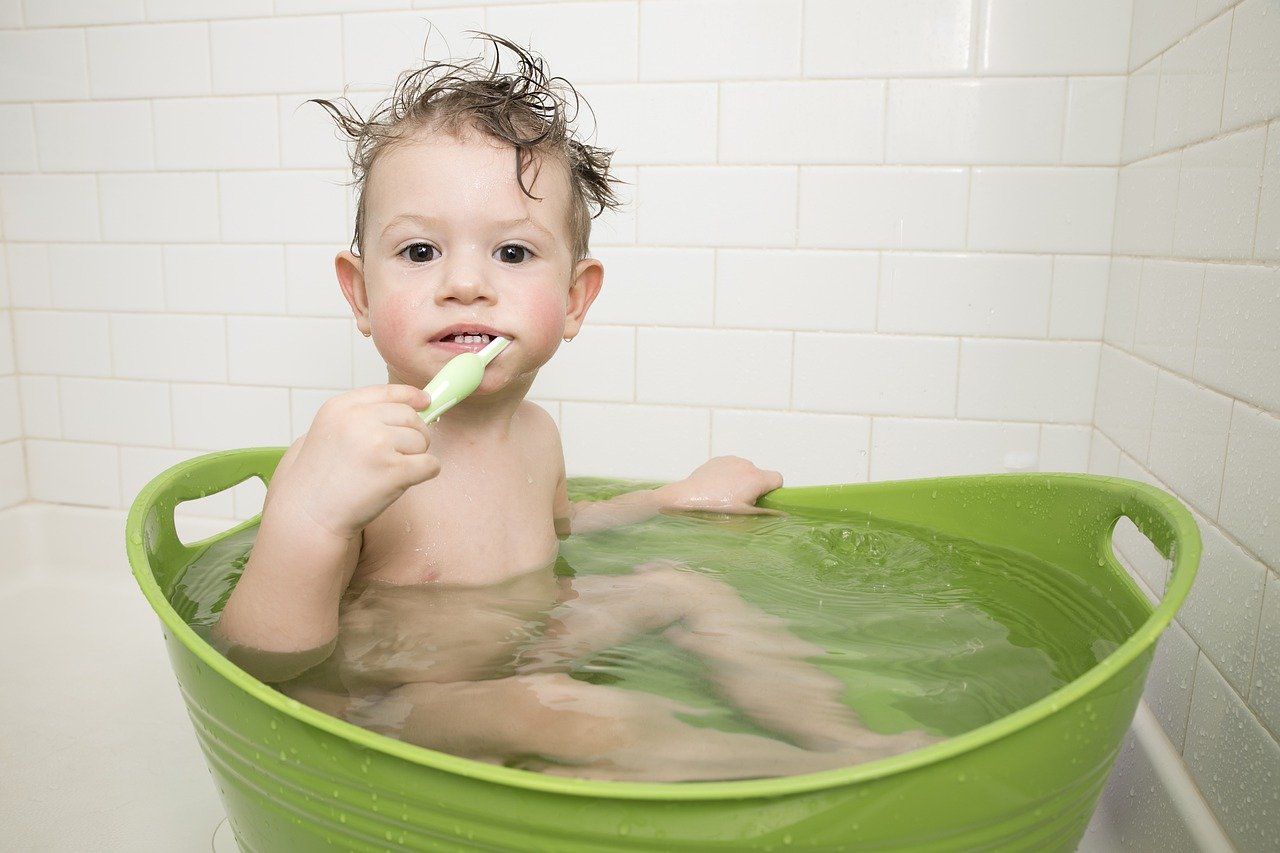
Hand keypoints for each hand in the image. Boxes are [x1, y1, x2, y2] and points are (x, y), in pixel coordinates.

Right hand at [274, 384, 438, 537]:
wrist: (309, 514)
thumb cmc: (321, 479)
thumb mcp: (330, 432)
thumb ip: (363, 415)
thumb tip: (415, 404)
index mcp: (340, 408)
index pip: (388, 392)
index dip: (411, 397)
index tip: (425, 402)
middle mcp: (358, 420)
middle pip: (411, 417)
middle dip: (415, 434)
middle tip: (401, 454)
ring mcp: (376, 443)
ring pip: (422, 440)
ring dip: (416, 457)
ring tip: (389, 472)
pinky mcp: (393, 470)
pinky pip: (430, 464)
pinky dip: (426, 473)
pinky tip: (405, 482)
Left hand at [656, 456, 783, 515]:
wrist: (686, 499)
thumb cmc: (716, 511)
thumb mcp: (745, 519)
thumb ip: (767, 514)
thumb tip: (783, 513)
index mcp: (755, 478)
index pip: (778, 479)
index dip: (772, 491)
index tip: (760, 501)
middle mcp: (746, 465)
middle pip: (760, 475)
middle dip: (753, 487)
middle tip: (739, 503)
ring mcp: (731, 460)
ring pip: (744, 471)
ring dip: (740, 481)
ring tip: (724, 497)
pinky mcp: (718, 460)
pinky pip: (730, 467)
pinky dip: (728, 476)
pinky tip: (716, 489)